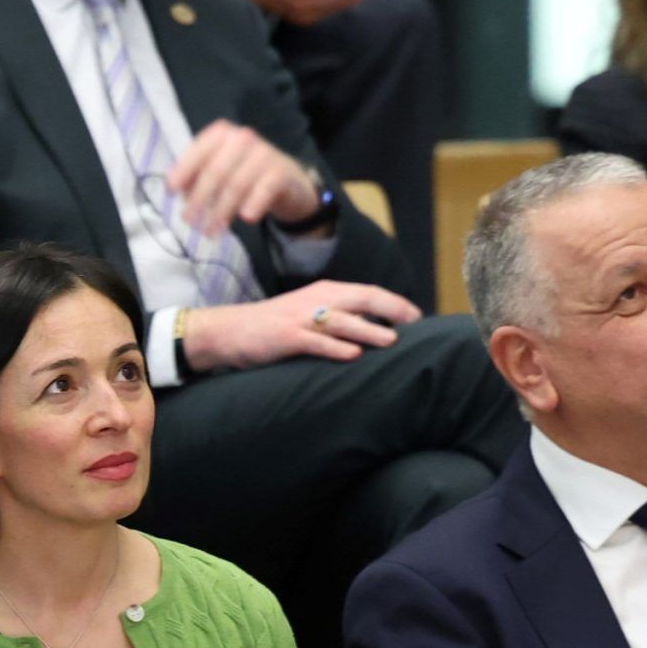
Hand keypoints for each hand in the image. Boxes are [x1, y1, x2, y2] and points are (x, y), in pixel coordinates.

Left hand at [163, 122, 319, 234]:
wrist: (288, 180)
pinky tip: (246, 219)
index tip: (172, 192)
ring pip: (237, 184)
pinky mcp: (281, 172)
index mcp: (222, 134)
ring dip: (221, 211)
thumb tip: (177, 190)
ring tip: (210, 231)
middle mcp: (242, 138)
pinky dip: (254, 204)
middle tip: (189, 220)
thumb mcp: (220, 169)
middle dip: (200, 198)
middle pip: (216, 171)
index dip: (184, 171)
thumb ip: (197, 175)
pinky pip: (264, 190)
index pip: (199, 151)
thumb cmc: (245, 173)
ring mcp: (264, 153)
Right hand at [182, 281, 421, 371]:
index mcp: (324, 292)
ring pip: (342, 320)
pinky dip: (335, 348)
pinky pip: (315, 341)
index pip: (366, 292)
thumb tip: (372, 330)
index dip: (393, 302)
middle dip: (390, 308)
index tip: (417, 315)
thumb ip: (337, 317)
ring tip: (391, 339)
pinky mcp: (286, 337)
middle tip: (415, 321)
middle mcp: (316, 300)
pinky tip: (353, 356)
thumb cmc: (273, 326)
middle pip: (361, 298)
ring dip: (368, 329)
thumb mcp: (308, 314)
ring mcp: (301, 318)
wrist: (229, 330)